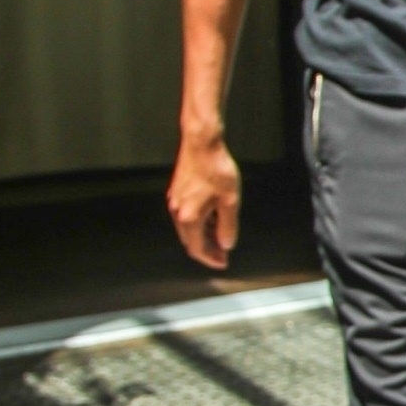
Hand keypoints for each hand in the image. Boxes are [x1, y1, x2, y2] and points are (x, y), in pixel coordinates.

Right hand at [168, 129, 240, 268]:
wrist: (202, 144)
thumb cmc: (216, 169)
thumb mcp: (230, 201)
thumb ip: (228, 226)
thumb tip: (226, 244)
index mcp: (190, 217)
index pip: (198, 248)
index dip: (211, 259)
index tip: (223, 262)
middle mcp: (178, 211)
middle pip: (191, 240)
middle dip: (208, 249)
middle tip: (223, 252)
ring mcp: (176, 201)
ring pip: (188, 228)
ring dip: (204, 235)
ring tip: (222, 234)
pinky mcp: (177, 191)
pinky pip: (187, 215)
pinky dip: (199, 222)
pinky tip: (213, 217)